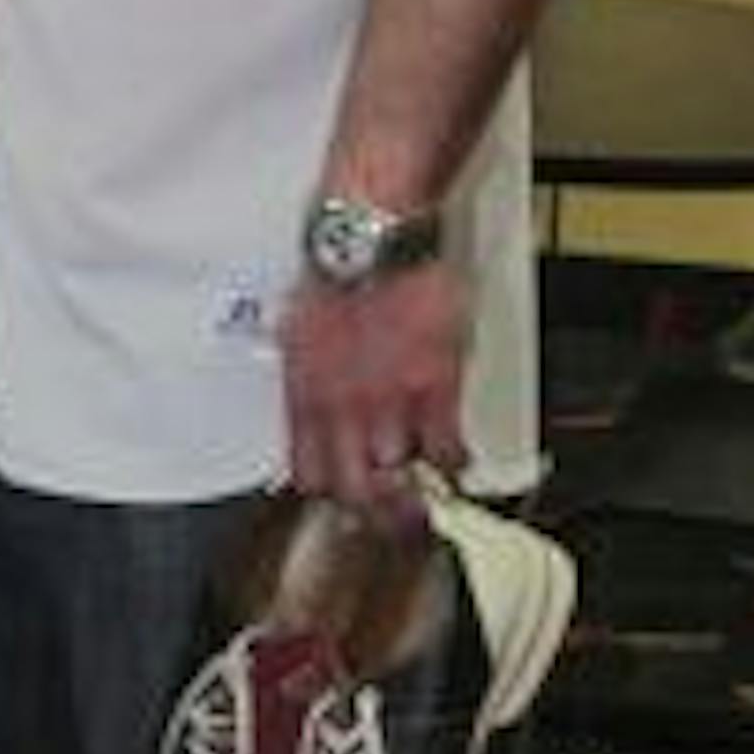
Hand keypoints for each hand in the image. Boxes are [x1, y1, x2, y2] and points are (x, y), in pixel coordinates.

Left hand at [278, 261, 467, 524]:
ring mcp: (389, 403)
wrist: (370, 238)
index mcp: (304, 396)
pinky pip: (445, 449)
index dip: (328, 490)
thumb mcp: (296, 331)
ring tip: (423, 496)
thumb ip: (308, 378)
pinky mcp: (433, 387)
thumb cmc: (335, 270)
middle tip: (388, 515)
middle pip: (354, 490)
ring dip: (413, 492)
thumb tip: (311, 402)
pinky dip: (454, 464)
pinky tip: (457, 465)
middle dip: (372, 511)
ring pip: (399, 479)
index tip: (342, 493)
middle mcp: (342, 409)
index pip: (308, 473)